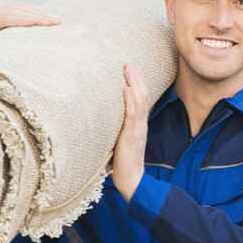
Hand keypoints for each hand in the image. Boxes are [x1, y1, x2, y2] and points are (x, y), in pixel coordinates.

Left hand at [111, 62, 147, 201]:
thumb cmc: (122, 164)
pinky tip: (126, 89)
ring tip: (128, 68)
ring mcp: (137, 129)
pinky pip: (133, 115)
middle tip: (129, 62)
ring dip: (134, 83)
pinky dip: (131, 100)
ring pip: (139, 101)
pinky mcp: (132, 136)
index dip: (136, 84)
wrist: (132, 181)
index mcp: (137, 125)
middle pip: (142, 95)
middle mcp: (140, 124)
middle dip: (136, 78)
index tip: (130, 69)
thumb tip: (101, 121)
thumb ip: (114, 130)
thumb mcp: (118, 142)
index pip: (140, 100)